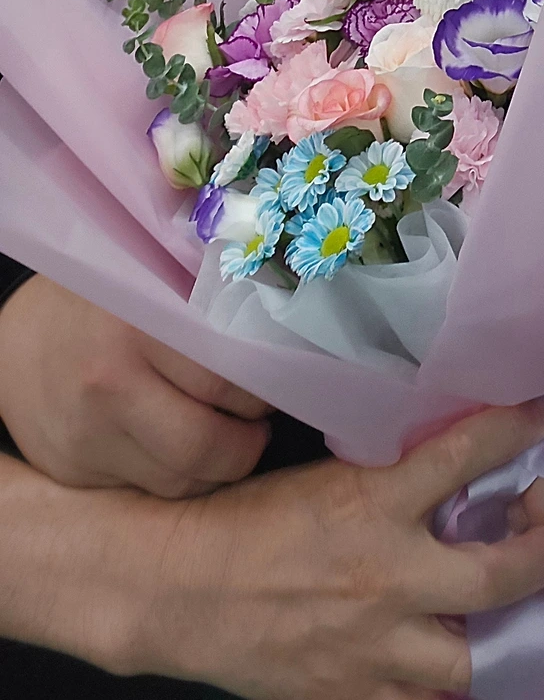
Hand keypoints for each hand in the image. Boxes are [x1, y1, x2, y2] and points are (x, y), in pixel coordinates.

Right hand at [0, 274, 271, 494]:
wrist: (16, 339)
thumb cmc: (102, 304)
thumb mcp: (151, 284)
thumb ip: (208, 305)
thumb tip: (285, 321)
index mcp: (137, 327)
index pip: (227, 379)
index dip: (264, 388)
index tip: (278, 384)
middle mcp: (109, 387)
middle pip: (207, 445)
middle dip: (247, 443)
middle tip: (258, 423)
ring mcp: (89, 438)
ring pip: (182, 481)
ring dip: (218, 468)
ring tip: (228, 437)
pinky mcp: (77, 473)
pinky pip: (150, 492)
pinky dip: (179, 478)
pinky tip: (183, 450)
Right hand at [122, 401, 543, 698]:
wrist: (181, 589)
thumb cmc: (245, 522)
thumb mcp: (323, 475)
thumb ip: (386, 475)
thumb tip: (444, 460)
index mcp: (376, 506)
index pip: (466, 455)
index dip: (514, 431)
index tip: (540, 421)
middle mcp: (389, 578)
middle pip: (498, 576)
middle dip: (535, 556)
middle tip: (542, 541)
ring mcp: (375, 647)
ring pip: (471, 660)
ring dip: (495, 638)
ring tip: (507, 618)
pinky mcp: (352, 696)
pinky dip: (438, 688)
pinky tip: (445, 665)